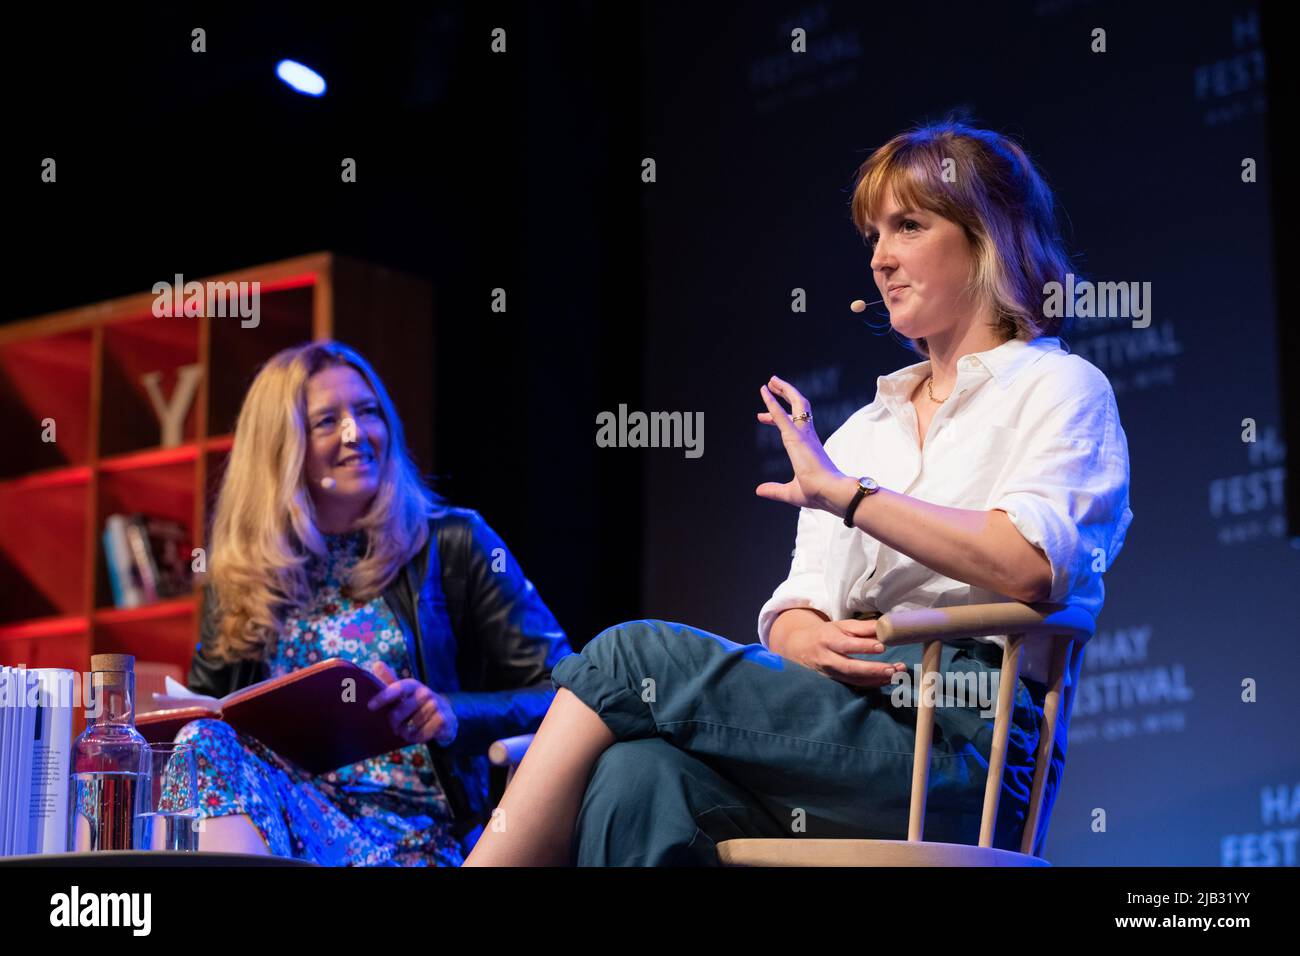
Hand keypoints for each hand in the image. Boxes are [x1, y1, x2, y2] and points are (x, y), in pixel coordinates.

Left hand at [366, 661, 457, 746]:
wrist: (446, 715)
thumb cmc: (418, 704)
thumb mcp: (405, 692)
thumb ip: (390, 680)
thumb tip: (377, 663)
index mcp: (413, 685)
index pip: (397, 689)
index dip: (384, 697)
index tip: (370, 706)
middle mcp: (425, 693)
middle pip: (399, 713)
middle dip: (393, 723)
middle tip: (395, 727)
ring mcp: (436, 706)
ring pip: (410, 727)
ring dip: (406, 732)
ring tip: (409, 729)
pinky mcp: (443, 720)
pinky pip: (421, 734)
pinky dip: (417, 738)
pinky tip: (420, 734)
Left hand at [755, 375, 848, 511]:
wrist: (830, 493)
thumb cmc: (817, 494)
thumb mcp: (790, 491)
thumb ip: (775, 489)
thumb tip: (759, 490)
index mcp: (808, 446)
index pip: (792, 424)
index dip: (776, 417)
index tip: (761, 417)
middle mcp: (808, 436)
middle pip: (797, 407)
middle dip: (784, 394)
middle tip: (770, 385)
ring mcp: (803, 434)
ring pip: (796, 403)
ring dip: (784, 390)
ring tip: (771, 381)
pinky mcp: (797, 437)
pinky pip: (782, 415)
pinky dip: (772, 402)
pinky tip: (764, 392)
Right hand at [775, 618, 905, 688]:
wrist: (800, 648)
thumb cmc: (825, 634)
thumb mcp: (840, 626)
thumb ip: (862, 627)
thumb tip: (885, 626)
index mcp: (828, 640)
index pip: (847, 645)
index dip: (864, 646)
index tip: (882, 646)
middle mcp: (827, 658)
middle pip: (850, 667)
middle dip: (873, 669)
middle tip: (893, 668)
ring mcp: (830, 673)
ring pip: (854, 679)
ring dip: (876, 678)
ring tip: (895, 675)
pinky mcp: (834, 681)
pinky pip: (854, 685)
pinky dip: (871, 684)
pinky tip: (886, 680)